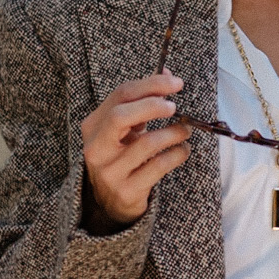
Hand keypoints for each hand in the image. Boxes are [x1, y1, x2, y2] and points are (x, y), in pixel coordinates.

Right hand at [81, 72, 189, 227]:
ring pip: (146, 143)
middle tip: (175, 107)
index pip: (121, 95)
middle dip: (152, 106)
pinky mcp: (127, 191)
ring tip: (185, 130)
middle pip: (121, 115)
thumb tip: (168, 74)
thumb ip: (142, 102)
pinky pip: (158, 166)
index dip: (151, 85)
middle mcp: (96, 148)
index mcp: (93, 126)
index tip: (176, 84)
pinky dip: (176, 154)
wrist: (111, 203)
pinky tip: (183, 150)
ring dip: (173, 133)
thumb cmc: (121, 158)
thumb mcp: (124, 130)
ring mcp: (110, 172)